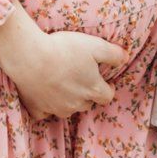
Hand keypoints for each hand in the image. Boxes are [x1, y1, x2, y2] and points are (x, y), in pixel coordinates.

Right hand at [0, 5, 125, 120]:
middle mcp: (76, 104)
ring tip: (62, 81)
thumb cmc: (64, 49)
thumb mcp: (94, 45)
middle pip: (87, 103)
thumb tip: (125, 57)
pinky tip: (42, 92)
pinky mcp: (37, 109)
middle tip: (81, 77)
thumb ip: (113, 54)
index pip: (107, 96)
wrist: (31, 58)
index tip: (105, 82)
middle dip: (87, 93)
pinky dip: (46, 105)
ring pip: (67, 108)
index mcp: (92, 89)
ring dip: (68, 98)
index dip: (108, 89)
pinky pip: (45, 112)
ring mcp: (56, 109)